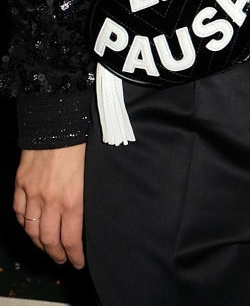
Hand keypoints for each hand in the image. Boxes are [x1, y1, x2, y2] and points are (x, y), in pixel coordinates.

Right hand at [14, 145, 84, 267]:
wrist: (57, 125)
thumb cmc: (82, 147)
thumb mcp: (92, 175)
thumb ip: (85, 198)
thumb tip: (87, 217)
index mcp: (73, 199)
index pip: (72, 237)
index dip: (74, 254)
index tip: (78, 262)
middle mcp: (51, 201)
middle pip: (50, 239)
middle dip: (57, 254)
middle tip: (63, 260)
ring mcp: (33, 194)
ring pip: (32, 230)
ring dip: (40, 243)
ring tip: (49, 249)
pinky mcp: (21, 186)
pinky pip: (20, 213)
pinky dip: (25, 225)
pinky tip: (32, 229)